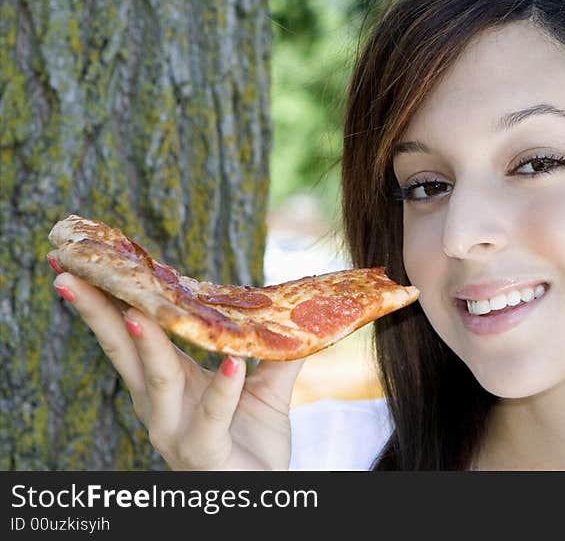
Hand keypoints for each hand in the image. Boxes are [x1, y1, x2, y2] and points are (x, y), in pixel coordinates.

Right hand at [52, 271, 305, 469]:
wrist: (263, 494)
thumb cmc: (252, 442)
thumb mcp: (266, 389)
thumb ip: (277, 352)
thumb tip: (297, 312)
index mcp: (169, 382)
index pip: (131, 335)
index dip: (108, 302)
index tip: (86, 266)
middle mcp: (161, 404)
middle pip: (124, 352)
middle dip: (98, 314)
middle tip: (72, 277)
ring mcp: (177, 430)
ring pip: (158, 381)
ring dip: (147, 346)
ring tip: (138, 313)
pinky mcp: (205, 452)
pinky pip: (212, 417)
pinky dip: (223, 389)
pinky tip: (233, 364)